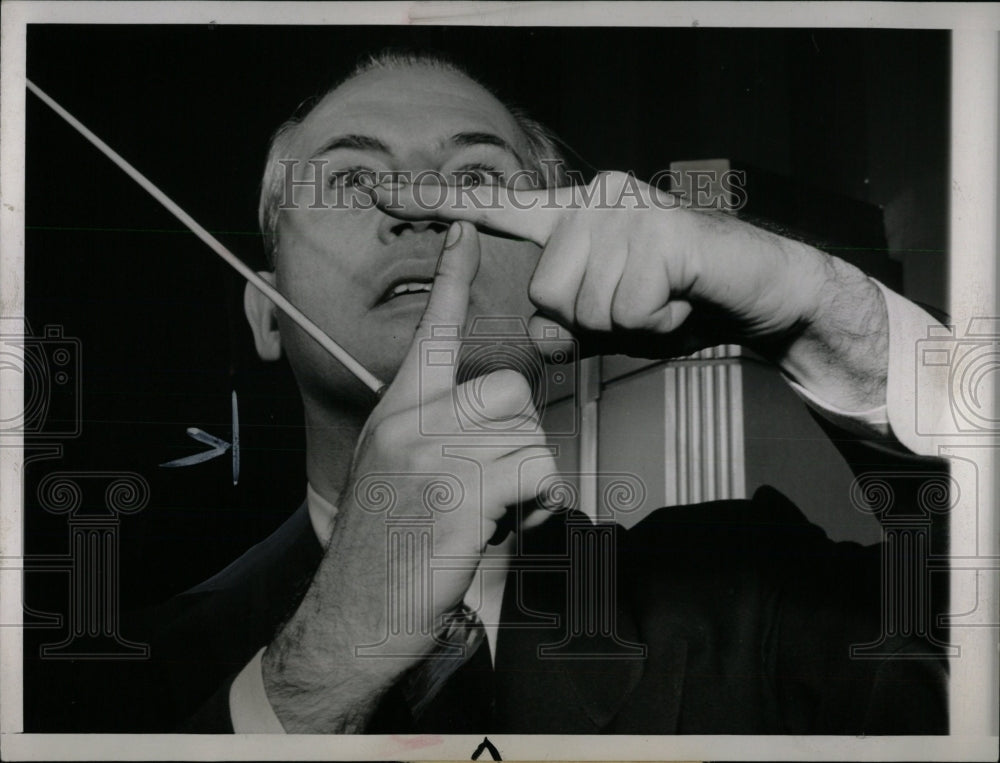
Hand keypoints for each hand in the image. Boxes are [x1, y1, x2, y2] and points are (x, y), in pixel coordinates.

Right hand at [261, 221, 557, 731]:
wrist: (355, 613)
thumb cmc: (385, 547)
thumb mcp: (395, 472)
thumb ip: (437, 433)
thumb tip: (492, 421)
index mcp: (397, 411)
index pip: (432, 330)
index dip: (452, 275)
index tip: (464, 228)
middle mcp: (411, 422)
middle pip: (509, 391)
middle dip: (521, 438)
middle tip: (502, 481)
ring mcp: (431, 455)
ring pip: (526, 434)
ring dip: (528, 477)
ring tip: (495, 510)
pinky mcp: (456, 493)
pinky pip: (534, 471)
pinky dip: (537, 502)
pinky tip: (505, 524)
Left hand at [375, 172, 887, 410]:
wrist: (757, 289)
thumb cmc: (678, 302)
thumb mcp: (611, 318)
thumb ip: (567, 321)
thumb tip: (539, 336)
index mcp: (571, 217)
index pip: (495, 209)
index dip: (435, 205)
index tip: (380, 194)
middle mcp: (593, 199)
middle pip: (548, 290)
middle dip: (593, 317)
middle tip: (638, 302)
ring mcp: (627, 208)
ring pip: (586, 302)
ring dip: (629, 319)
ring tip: (661, 299)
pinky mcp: (662, 228)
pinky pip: (629, 305)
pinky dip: (658, 319)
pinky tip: (680, 298)